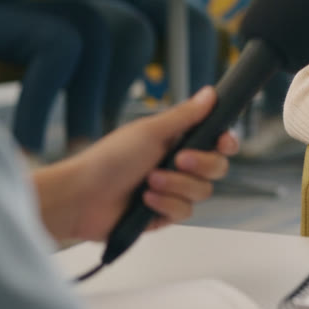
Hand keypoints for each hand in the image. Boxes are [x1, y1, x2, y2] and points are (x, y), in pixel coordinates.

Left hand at [35, 86, 238, 241]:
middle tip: (177, 159)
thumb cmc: (110, 158)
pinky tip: (145, 200)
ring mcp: (173, 190)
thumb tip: (210, 93)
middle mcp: (179, 165)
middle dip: (200, 164)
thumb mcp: (150, 131)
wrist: (82, 197)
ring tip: (149, 182)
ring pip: (202, 192)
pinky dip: (166, 205)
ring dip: (176, 185)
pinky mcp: (165, 214)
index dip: (226, 143)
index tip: (222, 142)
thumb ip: (185, 115)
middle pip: (217, 167)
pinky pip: (184, 212)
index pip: (218, 141)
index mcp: (178, 140)